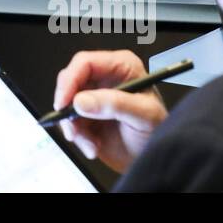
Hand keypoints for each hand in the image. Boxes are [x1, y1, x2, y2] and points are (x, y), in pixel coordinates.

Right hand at [52, 50, 166, 172]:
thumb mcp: (144, 116)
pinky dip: (78, 136)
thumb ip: (115, 105)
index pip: (86, 63)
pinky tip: (93, 146)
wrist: (155, 160)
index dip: (70, 80)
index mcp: (121, 67)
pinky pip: (69, 120)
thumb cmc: (158, 132)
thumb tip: (82, 101)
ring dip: (74, 127)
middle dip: (68, 107)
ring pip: (66, 103)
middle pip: (70, 80)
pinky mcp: (87, 114)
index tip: (63, 102)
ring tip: (90, 144)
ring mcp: (94, 96)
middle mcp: (105, 77)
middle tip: (72, 129)